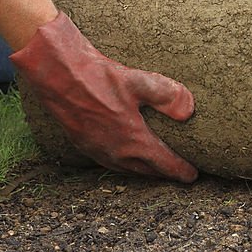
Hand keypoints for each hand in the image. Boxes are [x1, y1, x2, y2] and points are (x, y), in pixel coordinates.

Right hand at [11, 13, 197, 181]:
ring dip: (143, 171)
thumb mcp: (140, 81)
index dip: (181, 171)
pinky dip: (124, 165)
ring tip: (155, 168)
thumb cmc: (98, 77)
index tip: (193, 175)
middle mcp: (116, 152)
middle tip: (178, 174)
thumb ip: (168, 96)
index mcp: (133, 141)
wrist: (58, 75)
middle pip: (146, 171)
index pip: (164, 164)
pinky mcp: (83, 144)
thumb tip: (189, 111)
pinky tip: (125, 156)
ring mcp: (98, 151)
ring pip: (127, 169)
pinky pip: (110, 163)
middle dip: (164, 174)